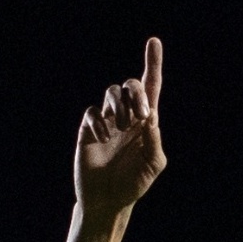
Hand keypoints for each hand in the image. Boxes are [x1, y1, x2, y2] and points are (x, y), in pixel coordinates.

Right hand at [74, 36, 166, 217]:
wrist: (109, 200)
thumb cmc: (134, 183)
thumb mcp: (153, 164)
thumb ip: (155, 141)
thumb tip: (151, 118)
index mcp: (146, 121)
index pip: (151, 87)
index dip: (153, 63)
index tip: (154, 41)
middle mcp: (126, 116)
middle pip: (131, 84)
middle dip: (137, 94)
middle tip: (142, 117)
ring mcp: (107, 121)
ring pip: (111, 92)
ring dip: (120, 105)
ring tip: (123, 127)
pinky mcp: (88, 129)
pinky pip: (92, 112)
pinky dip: (99, 122)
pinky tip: (103, 138)